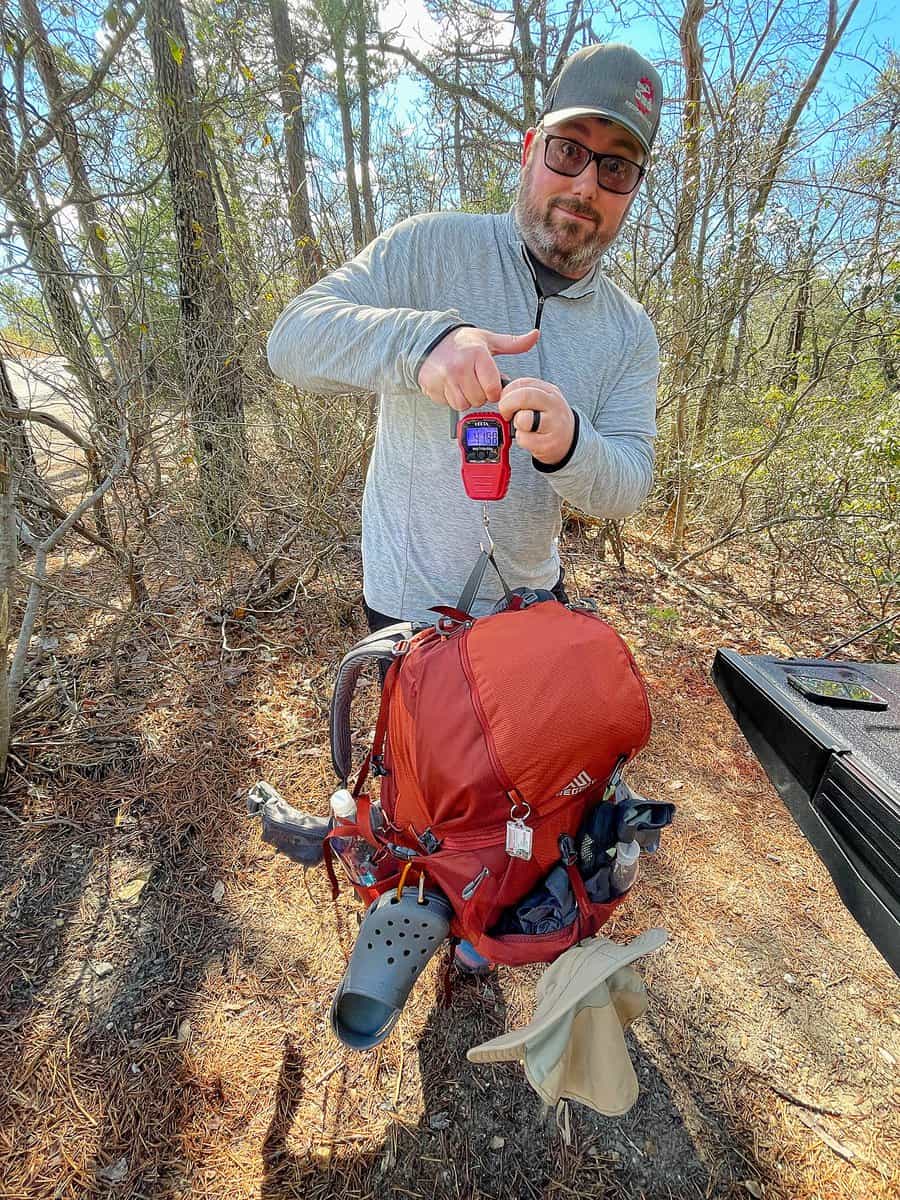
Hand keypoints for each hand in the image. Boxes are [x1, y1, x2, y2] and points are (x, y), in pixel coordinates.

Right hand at [417, 326, 539, 411]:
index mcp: (477, 355)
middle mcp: (459, 366)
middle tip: (475, 382)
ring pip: (463, 404)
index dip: (494, 391)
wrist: (431, 341)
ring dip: (466, 399)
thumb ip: (514, 343)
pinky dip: (452, 399)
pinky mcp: (432, 386)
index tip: (491, 385)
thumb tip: (535, 335)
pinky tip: (452, 386)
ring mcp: (444, 378)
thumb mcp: (489, 341)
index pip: (492, 388)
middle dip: (480, 394)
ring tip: (464, 384)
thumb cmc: (463, 343)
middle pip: (479, 399)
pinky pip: (448, 404)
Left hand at [499, 377, 575, 465]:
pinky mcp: (548, 444)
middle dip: (506, 405)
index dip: (507, 393)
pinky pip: (524, 439)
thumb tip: (499, 393)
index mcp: (549, 391)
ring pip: (523, 419)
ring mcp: (553, 425)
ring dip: (516, 425)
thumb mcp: (542, 400)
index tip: (505, 401)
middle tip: (506, 414)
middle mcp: (553, 405)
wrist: (569, 440)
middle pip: (522, 397)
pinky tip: (530, 438)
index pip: (521, 383)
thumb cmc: (549, 419)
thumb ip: (523, 393)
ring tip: (523, 427)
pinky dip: (522, 440)